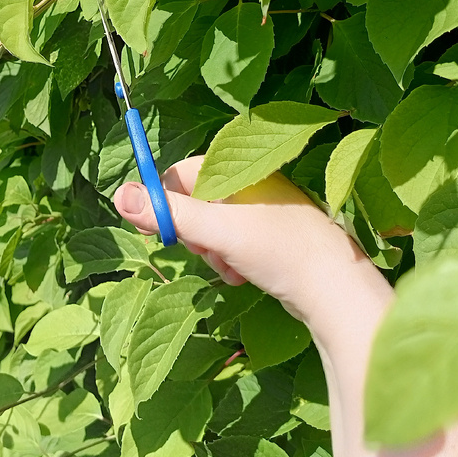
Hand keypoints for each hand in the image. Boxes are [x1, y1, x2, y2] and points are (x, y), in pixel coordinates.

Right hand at [112, 156, 383, 323]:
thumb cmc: (280, 250)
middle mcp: (251, 183)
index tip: (157, 227)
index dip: (164, 199)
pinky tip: (243, 274)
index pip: (181, 172)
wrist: (337, 289)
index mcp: (240, 167)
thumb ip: (168, 214)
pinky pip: (233, 242)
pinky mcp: (272, 236)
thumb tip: (120, 195)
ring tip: (229, 265)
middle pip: (194, 201)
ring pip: (212, 227)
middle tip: (204, 249)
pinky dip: (230, 259)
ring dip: (211, 250)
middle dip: (192, 231)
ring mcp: (263, 210)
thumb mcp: (216, 231)